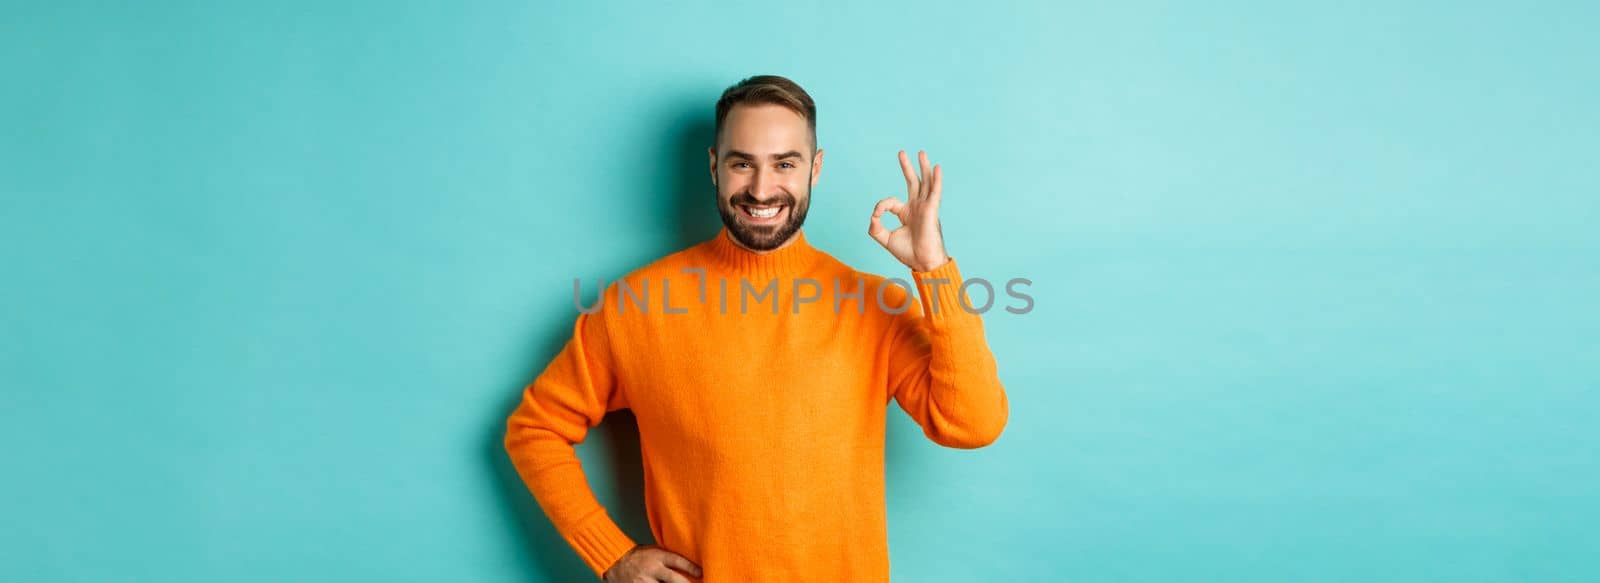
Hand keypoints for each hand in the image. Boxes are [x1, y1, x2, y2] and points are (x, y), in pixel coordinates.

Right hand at [603, 544, 702, 582]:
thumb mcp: (654, 551)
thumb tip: (690, 562)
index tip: (701, 573)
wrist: (615, 562)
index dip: (691, 568)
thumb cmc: (639, 555)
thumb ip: (668, 557)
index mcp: (657, 556)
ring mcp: (643, 581)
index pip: (678, 561)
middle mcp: (651, 569)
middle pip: (673, 580)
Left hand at [869, 150, 949, 271]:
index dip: (881, 207)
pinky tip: (937, 168)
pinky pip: (935, 192)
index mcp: (906, 213)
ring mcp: (925, 207)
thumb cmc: (908, 253)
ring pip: (925, 182)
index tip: (876, 216)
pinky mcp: (932, 210)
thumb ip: (875, 228)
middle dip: (907, 167)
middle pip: (913, 182)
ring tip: (920, 152)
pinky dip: (936, 179)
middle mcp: (917, 207)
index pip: (890, 202)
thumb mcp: (885, 239)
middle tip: (901, 153)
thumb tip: (873, 216)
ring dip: (923, 167)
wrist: (923, 263)